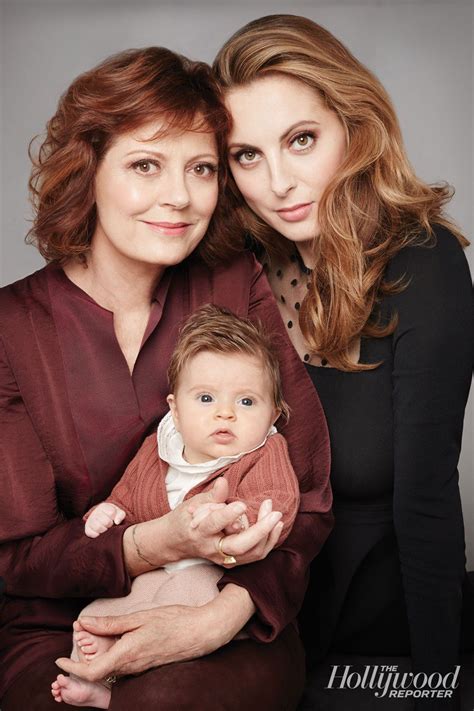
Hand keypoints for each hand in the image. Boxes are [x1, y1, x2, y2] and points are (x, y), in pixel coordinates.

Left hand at [55, 584, 253, 680]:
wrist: (202, 632)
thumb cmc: (173, 621)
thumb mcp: (140, 617)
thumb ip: (111, 624)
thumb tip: (85, 624)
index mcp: (127, 654)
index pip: (91, 671)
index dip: (71, 669)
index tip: (59, 661)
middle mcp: (131, 666)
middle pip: (98, 673)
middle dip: (80, 665)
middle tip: (72, 647)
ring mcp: (140, 668)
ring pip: (109, 670)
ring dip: (95, 661)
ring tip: (88, 643)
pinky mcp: (147, 666)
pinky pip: (122, 667)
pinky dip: (110, 660)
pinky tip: (112, 645)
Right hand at [85, 503, 125, 538]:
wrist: (103, 518)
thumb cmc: (113, 515)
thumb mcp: (118, 512)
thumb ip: (120, 515)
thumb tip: (117, 522)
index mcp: (103, 506)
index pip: (111, 513)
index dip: (114, 517)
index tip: (113, 518)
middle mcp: (95, 512)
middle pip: (106, 521)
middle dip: (110, 524)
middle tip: (110, 524)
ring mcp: (90, 520)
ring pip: (98, 527)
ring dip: (104, 529)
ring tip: (105, 528)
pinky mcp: (87, 529)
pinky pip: (91, 533)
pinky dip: (97, 535)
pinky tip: (100, 532)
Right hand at [124, 478, 282, 574]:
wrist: (176, 542)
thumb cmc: (186, 518)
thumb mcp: (193, 503)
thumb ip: (213, 495)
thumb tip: (224, 482)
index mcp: (199, 531)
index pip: (215, 524)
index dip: (228, 515)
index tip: (242, 504)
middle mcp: (213, 548)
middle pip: (240, 545)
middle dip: (260, 530)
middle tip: (275, 513)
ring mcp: (224, 557)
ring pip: (251, 553)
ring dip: (268, 534)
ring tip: (276, 515)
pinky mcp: (233, 561)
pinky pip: (255, 555)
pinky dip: (268, 542)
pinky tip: (276, 526)